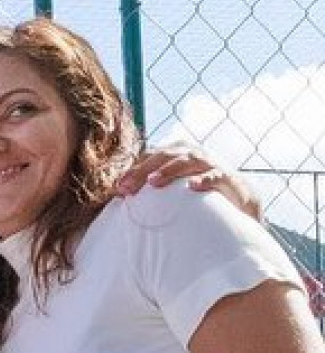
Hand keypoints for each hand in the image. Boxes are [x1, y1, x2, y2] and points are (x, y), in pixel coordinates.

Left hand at [117, 145, 260, 220]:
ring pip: (187, 161)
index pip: (150, 156)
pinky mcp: (226, 177)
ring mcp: (209, 164)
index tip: (117, 187)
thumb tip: (118, 196)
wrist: (236, 199)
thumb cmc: (195, 194)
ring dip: (169, 170)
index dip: (133, 170)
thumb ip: (149, 188)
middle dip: (143, 170)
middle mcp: (192, 154)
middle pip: (164, 156)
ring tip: (153, 182)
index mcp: (176, 153)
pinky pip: (215, 176)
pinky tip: (192, 186)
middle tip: (126, 187)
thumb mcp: (171, 188)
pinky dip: (204, 179)